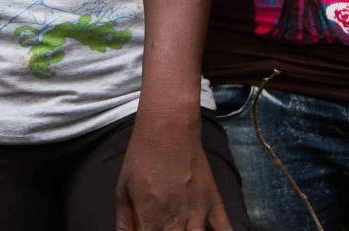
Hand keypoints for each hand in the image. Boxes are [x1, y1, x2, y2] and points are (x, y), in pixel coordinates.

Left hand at [115, 118, 231, 230]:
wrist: (168, 128)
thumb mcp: (123, 186)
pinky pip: (225, 230)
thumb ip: (124, 219)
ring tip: (182, 230)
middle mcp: (175, 220)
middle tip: (165, 228)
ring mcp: (198, 212)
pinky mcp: (214, 202)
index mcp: (150, 218)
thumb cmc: (142, 155)